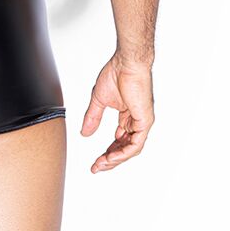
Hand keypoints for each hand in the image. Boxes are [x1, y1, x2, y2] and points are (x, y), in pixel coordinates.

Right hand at [81, 53, 154, 173]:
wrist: (125, 63)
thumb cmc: (116, 74)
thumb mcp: (98, 100)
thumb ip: (92, 117)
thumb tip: (84, 133)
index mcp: (127, 116)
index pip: (118, 140)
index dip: (107, 152)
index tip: (96, 161)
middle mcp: (135, 121)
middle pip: (124, 147)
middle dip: (110, 159)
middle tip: (97, 167)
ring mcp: (141, 122)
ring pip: (131, 149)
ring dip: (116, 159)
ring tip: (102, 164)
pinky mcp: (145, 121)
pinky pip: (136, 143)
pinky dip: (124, 152)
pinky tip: (112, 157)